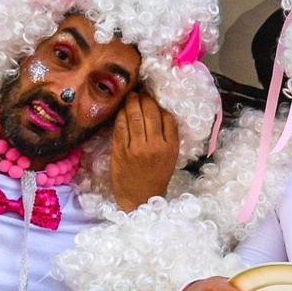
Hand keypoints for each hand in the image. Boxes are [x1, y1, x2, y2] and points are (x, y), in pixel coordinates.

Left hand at [109, 92, 182, 211]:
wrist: (140, 198)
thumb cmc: (156, 177)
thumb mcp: (170, 158)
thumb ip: (166, 137)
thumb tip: (158, 112)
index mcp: (171, 147)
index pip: (167, 117)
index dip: (160, 104)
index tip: (154, 96)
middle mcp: (155, 146)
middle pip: (150, 113)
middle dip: (144, 98)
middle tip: (140, 92)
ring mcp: (137, 148)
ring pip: (135, 117)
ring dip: (131, 103)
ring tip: (131, 96)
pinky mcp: (121, 151)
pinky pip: (120, 127)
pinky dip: (120, 116)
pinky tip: (121, 110)